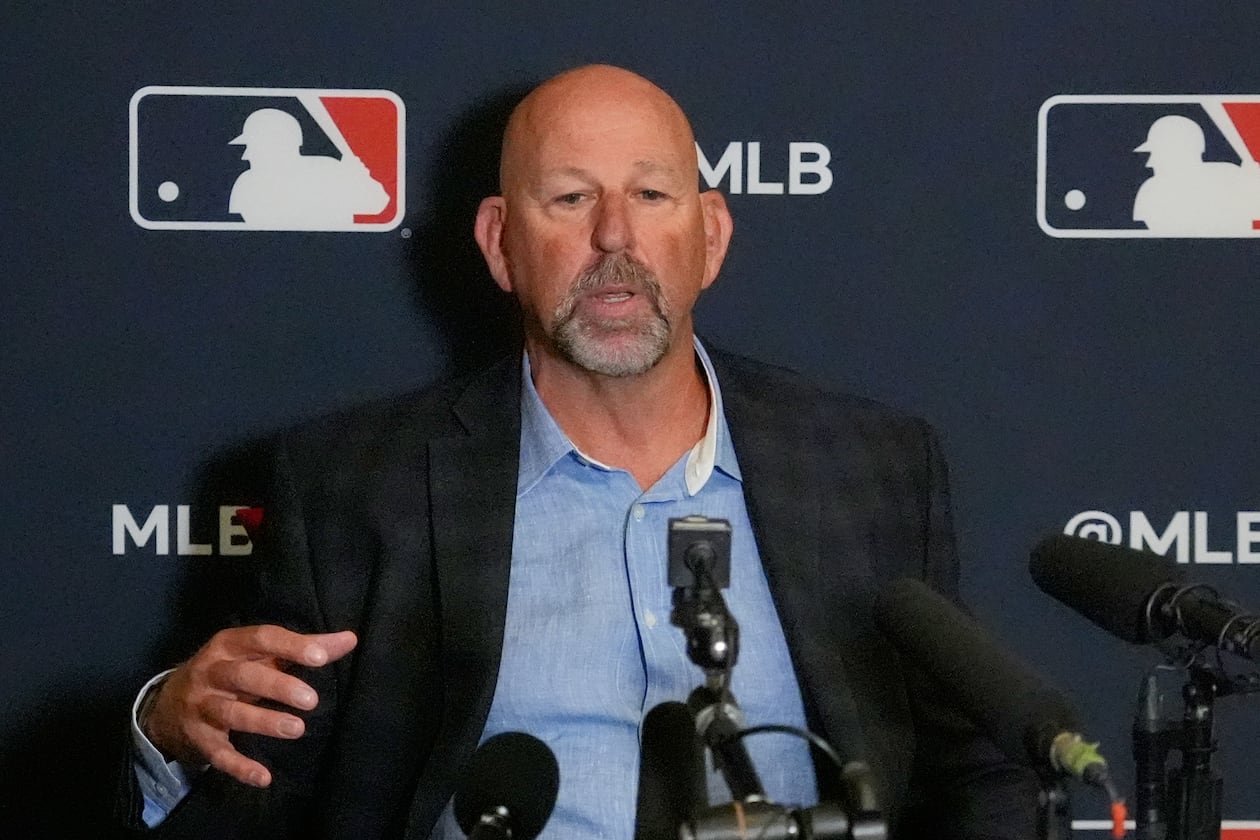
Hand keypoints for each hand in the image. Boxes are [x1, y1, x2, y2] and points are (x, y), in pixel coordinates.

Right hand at [143, 625, 356, 787]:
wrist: (166, 704)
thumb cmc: (229, 670)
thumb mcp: (258, 654)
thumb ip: (303, 648)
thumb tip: (349, 639)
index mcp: (229, 644)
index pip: (261, 638)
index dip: (291, 646)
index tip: (321, 656)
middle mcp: (211, 673)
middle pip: (243, 676)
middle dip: (277, 686)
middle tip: (312, 700)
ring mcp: (202, 707)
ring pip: (231, 714)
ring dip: (263, 722)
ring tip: (297, 729)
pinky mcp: (199, 740)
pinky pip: (219, 755)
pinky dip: (240, 766)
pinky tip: (264, 776)